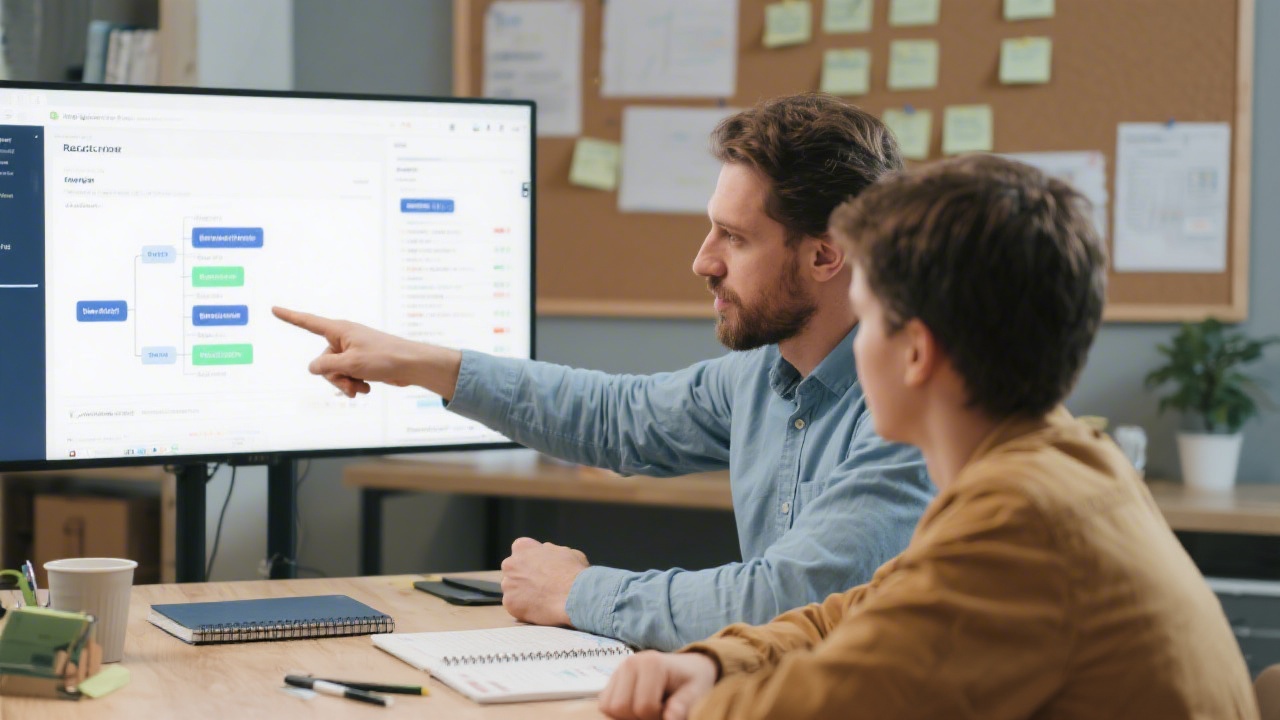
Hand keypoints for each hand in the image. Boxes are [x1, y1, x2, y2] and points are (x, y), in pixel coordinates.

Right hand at [272, 306, 460, 397]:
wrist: (411, 366)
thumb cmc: (384, 358)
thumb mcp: (350, 364)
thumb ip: (326, 366)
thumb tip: (312, 368)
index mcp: (340, 330)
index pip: (309, 322)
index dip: (290, 317)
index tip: (274, 308)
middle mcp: (344, 339)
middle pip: (323, 361)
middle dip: (333, 376)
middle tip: (349, 383)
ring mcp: (353, 352)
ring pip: (335, 372)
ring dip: (345, 383)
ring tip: (361, 387)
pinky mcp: (361, 363)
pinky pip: (348, 377)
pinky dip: (355, 384)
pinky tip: (367, 388)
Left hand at [500, 537, 587, 626]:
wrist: (574, 596)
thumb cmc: (573, 572)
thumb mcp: (565, 551)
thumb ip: (549, 551)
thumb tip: (545, 554)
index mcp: (522, 547)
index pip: (521, 551)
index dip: (532, 560)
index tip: (541, 568)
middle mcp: (510, 564)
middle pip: (513, 570)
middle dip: (524, 576)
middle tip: (540, 585)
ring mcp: (508, 585)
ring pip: (512, 588)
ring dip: (522, 592)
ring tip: (542, 598)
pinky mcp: (509, 603)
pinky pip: (514, 605)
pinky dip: (524, 608)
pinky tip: (539, 608)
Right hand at [599, 651, 717, 719]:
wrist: (688, 666)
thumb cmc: (692, 680)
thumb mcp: (696, 692)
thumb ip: (683, 705)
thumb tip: (670, 719)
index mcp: (651, 664)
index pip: (643, 707)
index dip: (657, 716)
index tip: (670, 710)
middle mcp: (630, 663)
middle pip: (620, 707)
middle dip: (639, 718)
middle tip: (657, 711)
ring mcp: (619, 670)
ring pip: (608, 707)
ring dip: (627, 716)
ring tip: (647, 709)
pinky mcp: (613, 678)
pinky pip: (605, 704)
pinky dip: (618, 713)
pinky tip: (637, 706)